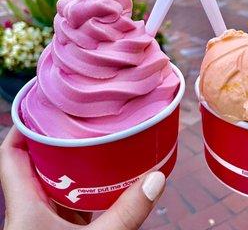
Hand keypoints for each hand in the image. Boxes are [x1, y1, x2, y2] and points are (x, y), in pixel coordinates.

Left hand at [0, 127, 165, 229]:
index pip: (10, 157)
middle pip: (34, 164)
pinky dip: (82, 191)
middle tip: (80, 121)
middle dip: (55, 141)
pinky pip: (66, 204)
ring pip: (51, 184)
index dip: (22, 127)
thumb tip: (156, 180)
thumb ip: (125, 214)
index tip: (43, 106)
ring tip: (95, 144)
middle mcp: (28, 212)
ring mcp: (42, 224)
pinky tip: (103, 184)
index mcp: (24, 208)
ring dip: (71, 166)